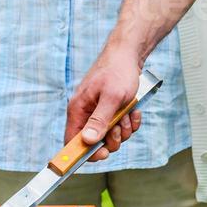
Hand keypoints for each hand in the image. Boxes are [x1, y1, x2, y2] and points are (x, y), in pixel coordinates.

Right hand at [65, 42, 143, 161]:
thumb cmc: (118, 72)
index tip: (104, 153)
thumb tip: (87, 141)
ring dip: (123, 129)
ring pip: (110, 136)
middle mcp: (85, 113)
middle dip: (113, 139)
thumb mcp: (112, 98)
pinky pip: (120, 126)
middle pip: (95, 142)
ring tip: (127, 112)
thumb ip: (99, 120)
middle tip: (120, 125)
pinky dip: (129, 122)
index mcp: (78, 110)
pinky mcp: (110, 110)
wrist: (128, 54)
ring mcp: (98, 111)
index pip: (72, 141)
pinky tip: (133, 111)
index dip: (86, 153)